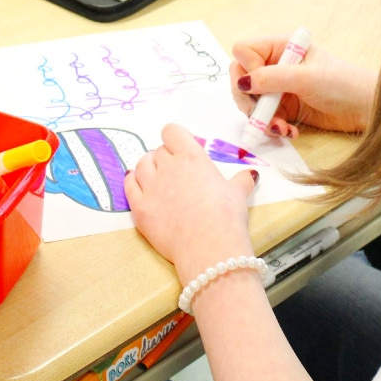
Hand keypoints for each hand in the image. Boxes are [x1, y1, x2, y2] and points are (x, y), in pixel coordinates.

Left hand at [125, 123, 257, 284]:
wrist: (209, 248)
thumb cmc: (226, 218)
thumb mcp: (238, 194)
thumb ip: (242, 180)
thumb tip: (251, 175)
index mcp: (192, 158)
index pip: (172, 132)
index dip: (175, 138)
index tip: (180, 148)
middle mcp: (168, 167)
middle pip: (158, 151)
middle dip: (166, 158)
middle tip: (175, 172)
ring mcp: (151, 187)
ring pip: (141, 164)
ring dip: (147, 167)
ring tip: (156, 177)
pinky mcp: (140, 208)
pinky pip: (129, 185)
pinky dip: (132, 182)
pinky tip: (138, 185)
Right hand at [230, 34, 376, 138]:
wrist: (367, 109)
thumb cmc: (344, 84)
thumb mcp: (306, 78)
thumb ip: (272, 78)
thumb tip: (242, 82)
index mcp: (281, 47)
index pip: (244, 51)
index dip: (248, 68)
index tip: (263, 84)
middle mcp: (277, 65)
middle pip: (241, 78)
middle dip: (248, 100)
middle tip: (260, 114)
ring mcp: (279, 88)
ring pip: (250, 102)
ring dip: (261, 118)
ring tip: (280, 128)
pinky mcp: (285, 108)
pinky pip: (265, 118)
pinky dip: (273, 127)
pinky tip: (289, 131)